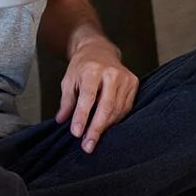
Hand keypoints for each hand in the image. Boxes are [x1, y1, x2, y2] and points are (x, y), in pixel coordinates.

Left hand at [55, 37, 137, 153]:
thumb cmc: (82, 67)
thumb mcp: (68, 80)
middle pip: (106, 106)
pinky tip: (105, 127)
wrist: (100, 50)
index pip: (88, 97)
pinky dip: (114, 120)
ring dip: (105, 127)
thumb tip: (62, 120)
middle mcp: (112, 73)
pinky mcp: (133, 83)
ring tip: (93, 139)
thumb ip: (67, 101)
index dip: (82, 116)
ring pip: (117, 110)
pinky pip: (125, 108)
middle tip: (88, 146)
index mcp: (93, 69)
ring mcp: (125, 78)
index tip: (76, 133)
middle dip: (96, 128)